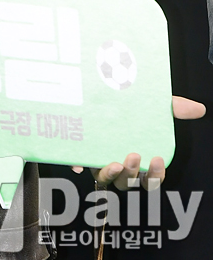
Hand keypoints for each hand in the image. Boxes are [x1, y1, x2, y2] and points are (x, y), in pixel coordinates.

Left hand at [72, 95, 205, 189]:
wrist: (98, 93)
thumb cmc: (130, 108)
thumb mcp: (152, 106)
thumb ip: (174, 108)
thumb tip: (198, 108)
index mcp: (139, 159)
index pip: (150, 179)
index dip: (155, 175)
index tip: (157, 159)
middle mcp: (119, 164)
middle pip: (127, 182)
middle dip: (132, 174)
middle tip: (134, 156)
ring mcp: (99, 160)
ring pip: (105, 178)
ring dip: (111, 174)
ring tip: (115, 162)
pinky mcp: (82, 153)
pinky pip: (79, 164)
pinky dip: (79, 166)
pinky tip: (79, 164)